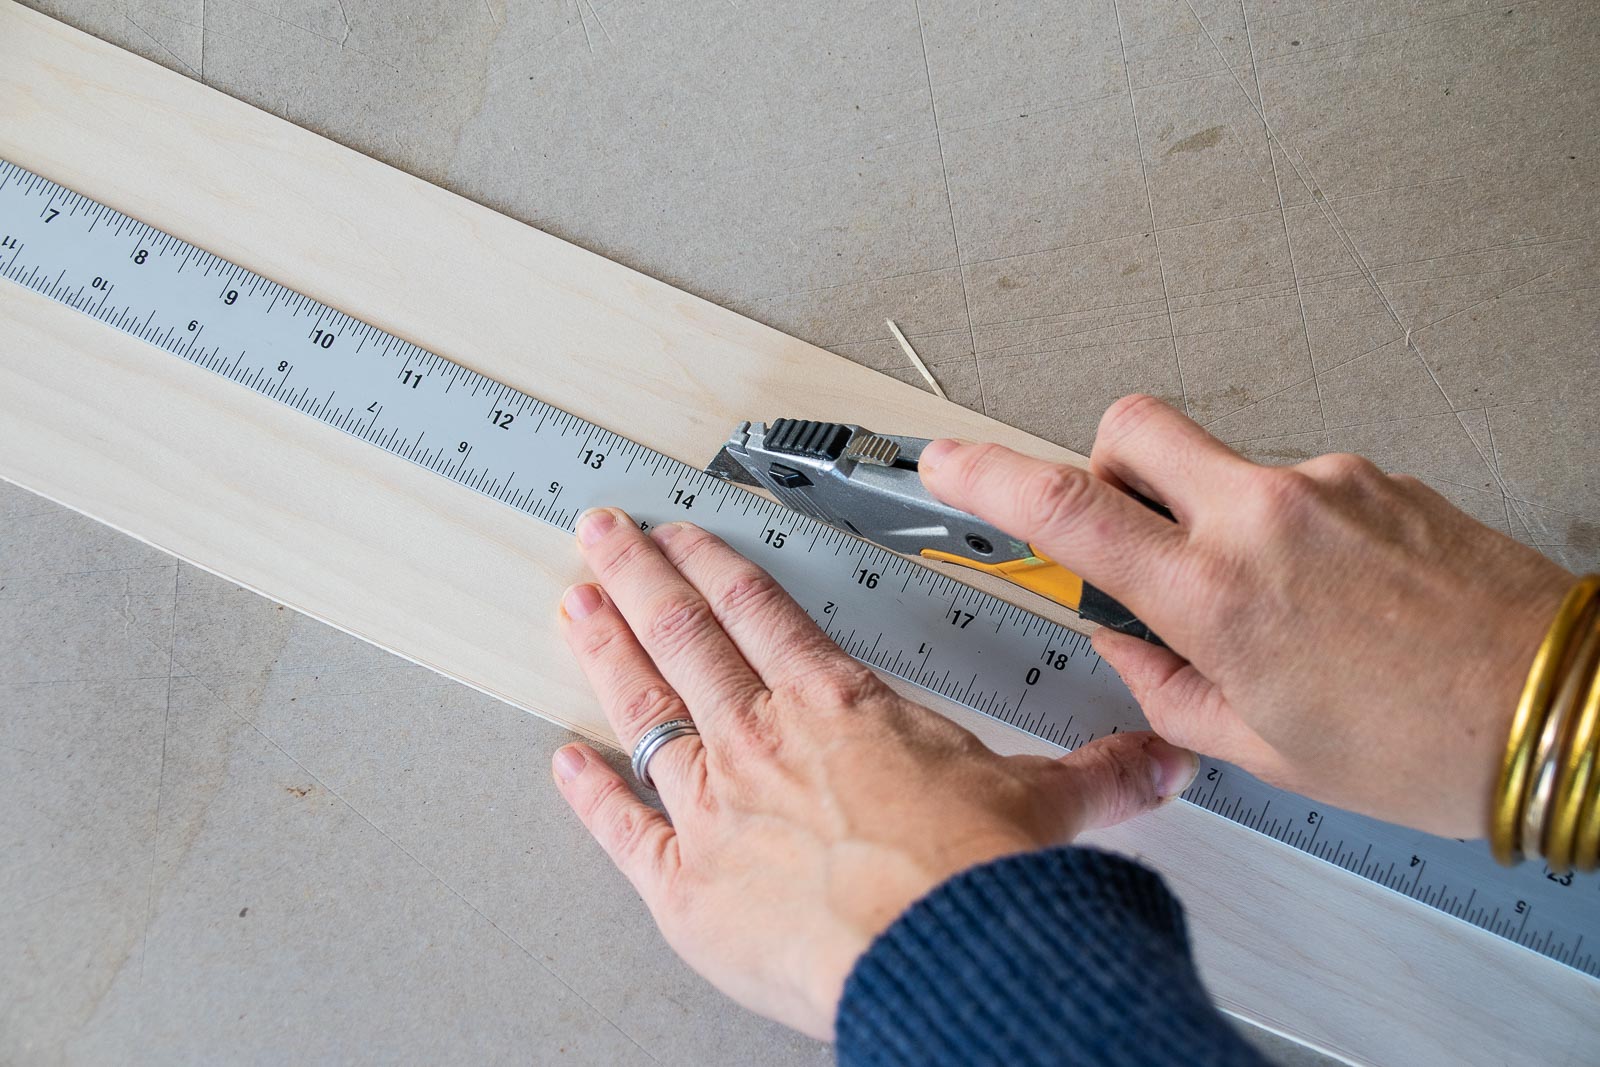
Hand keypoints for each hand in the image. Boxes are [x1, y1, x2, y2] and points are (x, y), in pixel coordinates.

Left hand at [550, 508, 1198, 1037]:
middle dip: (639, 575)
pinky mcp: (688, 884)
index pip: (764, 613)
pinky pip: (624, 828)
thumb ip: (1097, 774)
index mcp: (839, 706)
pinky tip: (564, 762)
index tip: (688, 535)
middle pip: (687, 635)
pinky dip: (589, 795)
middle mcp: (765, 741)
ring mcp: (717, 806)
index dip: (719, 567)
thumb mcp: (1043, 803)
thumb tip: (1157, 759)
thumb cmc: (973, 874)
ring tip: (575, 601)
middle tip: (603, 531)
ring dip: (607, 648)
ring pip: (646, 705)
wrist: (941, 952)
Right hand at [919, 395, 1574, 838]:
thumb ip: (1166, 691)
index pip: (1069, 510)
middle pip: (1132, 427)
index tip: (947, 463)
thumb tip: (1128, 649)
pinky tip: (1322, 595)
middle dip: (1101, 465)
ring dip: (1207, 517)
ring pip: (1216, 464)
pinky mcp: (1374, 476)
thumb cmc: (1432, 744)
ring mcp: (1325, 484)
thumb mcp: (1265, 749)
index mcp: (1220, 596)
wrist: (1564, 708)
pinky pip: (1288, 483)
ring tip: (1264, 605)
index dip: (988, 475)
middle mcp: (1265, 518)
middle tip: (1121, 531)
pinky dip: (1279, 529)